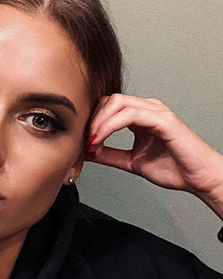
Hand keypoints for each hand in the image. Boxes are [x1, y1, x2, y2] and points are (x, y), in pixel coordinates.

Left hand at [86, 94, 222, 218]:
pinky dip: (110, 125)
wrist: (197, 178)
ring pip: (116, 102)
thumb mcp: (131, 161)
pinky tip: (101, 138)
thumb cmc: (173, 168)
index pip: (107, 107)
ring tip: (91, 141)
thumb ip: (110, 155)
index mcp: (139, 117)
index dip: (91, 121)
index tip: (81, 141)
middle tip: (83, 140)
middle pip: (108, 100)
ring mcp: (155, 111)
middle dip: (91, 119)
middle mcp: (147, 109)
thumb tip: (88, 152)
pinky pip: (130, 114)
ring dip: (98, 122)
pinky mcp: (162, 119)